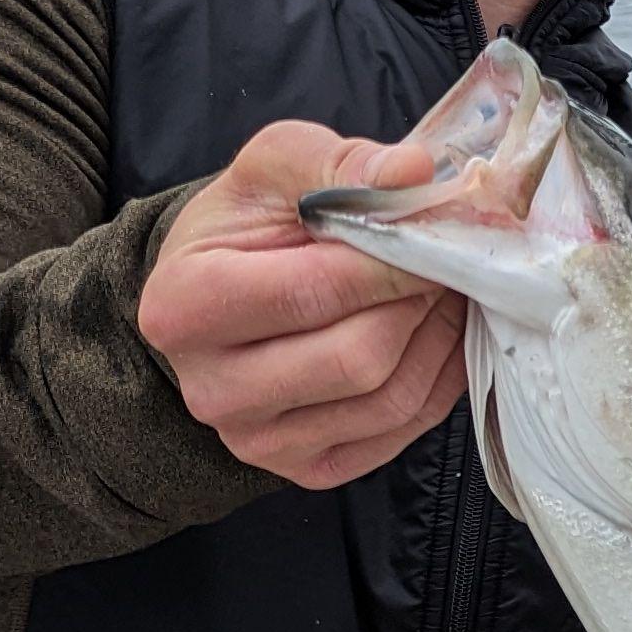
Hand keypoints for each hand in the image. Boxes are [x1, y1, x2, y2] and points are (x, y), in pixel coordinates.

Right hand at [137, 121, 470, 489]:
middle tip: (446, 259)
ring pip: (389, 401)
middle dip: (419, 301)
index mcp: (185, 306)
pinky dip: (439, 380)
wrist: (218, 297)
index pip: (316, 291)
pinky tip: (437, 335)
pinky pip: (400, 431)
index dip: (393, 259)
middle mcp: (212, 389)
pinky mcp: (305, 468)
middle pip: (359, 357)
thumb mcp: (273, 170)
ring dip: (439, 339)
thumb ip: (340, 164)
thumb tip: (413, 173)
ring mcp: (257, 440)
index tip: (432, 227)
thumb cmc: (245, 228)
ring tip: (446, 290)